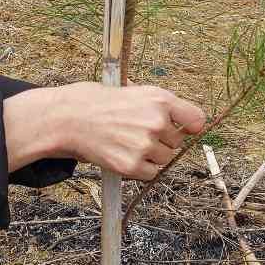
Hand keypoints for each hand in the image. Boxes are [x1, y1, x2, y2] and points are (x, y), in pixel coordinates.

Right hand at [3, 82, 206, 179]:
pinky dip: (140, 169)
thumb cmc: (97, 102)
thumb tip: (183, 121)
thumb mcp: (133, 90)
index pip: (196, 119)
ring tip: (126, 142)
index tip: (182, 128)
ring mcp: (145, 145)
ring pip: (164, 159)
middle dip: (162, 140)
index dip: (189, 125)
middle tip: (136, 132)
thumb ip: (159, 106)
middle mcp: (157, 122)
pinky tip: (123, 154)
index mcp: (160, 99)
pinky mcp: (132, 166)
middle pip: (177, 142)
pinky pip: (151, 174)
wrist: (68, 118)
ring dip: (150, 155)